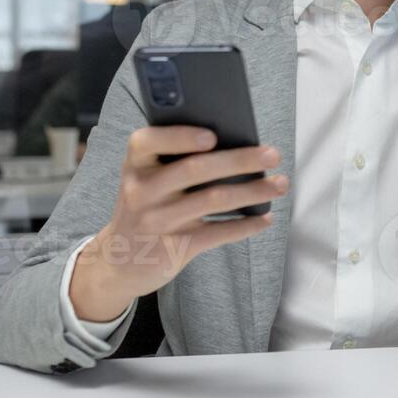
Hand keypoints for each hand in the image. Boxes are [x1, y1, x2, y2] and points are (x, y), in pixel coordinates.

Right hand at [69, 126, 287, 321]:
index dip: (180, 137)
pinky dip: (246, 225)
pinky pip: (217, 233)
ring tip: (280, 184)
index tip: (213, 136)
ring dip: (253, 191)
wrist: (118, 262)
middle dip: (239, 160)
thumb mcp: (146, 179)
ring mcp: (158, 221)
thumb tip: (233, 141)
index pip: (148, 142)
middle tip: (272, 154)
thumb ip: (173, 159)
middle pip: (195, 169)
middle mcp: (142, 191)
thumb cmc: (145, 206)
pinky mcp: (174, 248)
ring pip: (213, 200)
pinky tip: (265, 218)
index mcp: (136, 165)